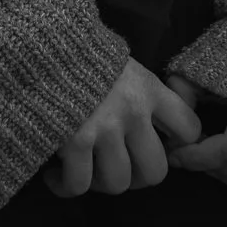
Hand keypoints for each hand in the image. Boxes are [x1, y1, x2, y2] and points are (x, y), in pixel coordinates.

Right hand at [42, 57, 202, 197]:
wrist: (37, 39)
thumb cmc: (76, 49)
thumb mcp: (118, 62)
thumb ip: (138, 91)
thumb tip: (151, 124)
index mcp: (148, 88)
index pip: (188, 128)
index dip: (174, 143)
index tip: (155, 142)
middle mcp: (133, 111)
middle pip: (154, 172)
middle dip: (135, 177)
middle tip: (116, 166)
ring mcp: (105, 128)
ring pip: (117, 184)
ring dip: (98, 182)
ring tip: (84, 168)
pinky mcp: (75, 141)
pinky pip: (78, 185)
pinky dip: (65, 187)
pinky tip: (55, 175)